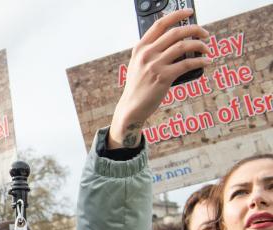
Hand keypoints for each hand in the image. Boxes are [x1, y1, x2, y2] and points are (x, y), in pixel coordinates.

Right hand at [108, 9, 211, 149]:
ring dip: (200, 45)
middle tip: (204, 33)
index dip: (177, 15)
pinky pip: (188, 64)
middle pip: (176, 32)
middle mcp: (147, 54)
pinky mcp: (164, 77)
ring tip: (207, 49)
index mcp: (140, 48)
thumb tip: (176, 41)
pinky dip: (200, 61)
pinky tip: (206, 62)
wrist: (131, 107)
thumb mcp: (138, 64)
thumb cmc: (138, 86)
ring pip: (184, 46)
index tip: (189, 13)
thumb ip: (152, 51)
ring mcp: (155, 65)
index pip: (160, 24)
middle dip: (195, 29)